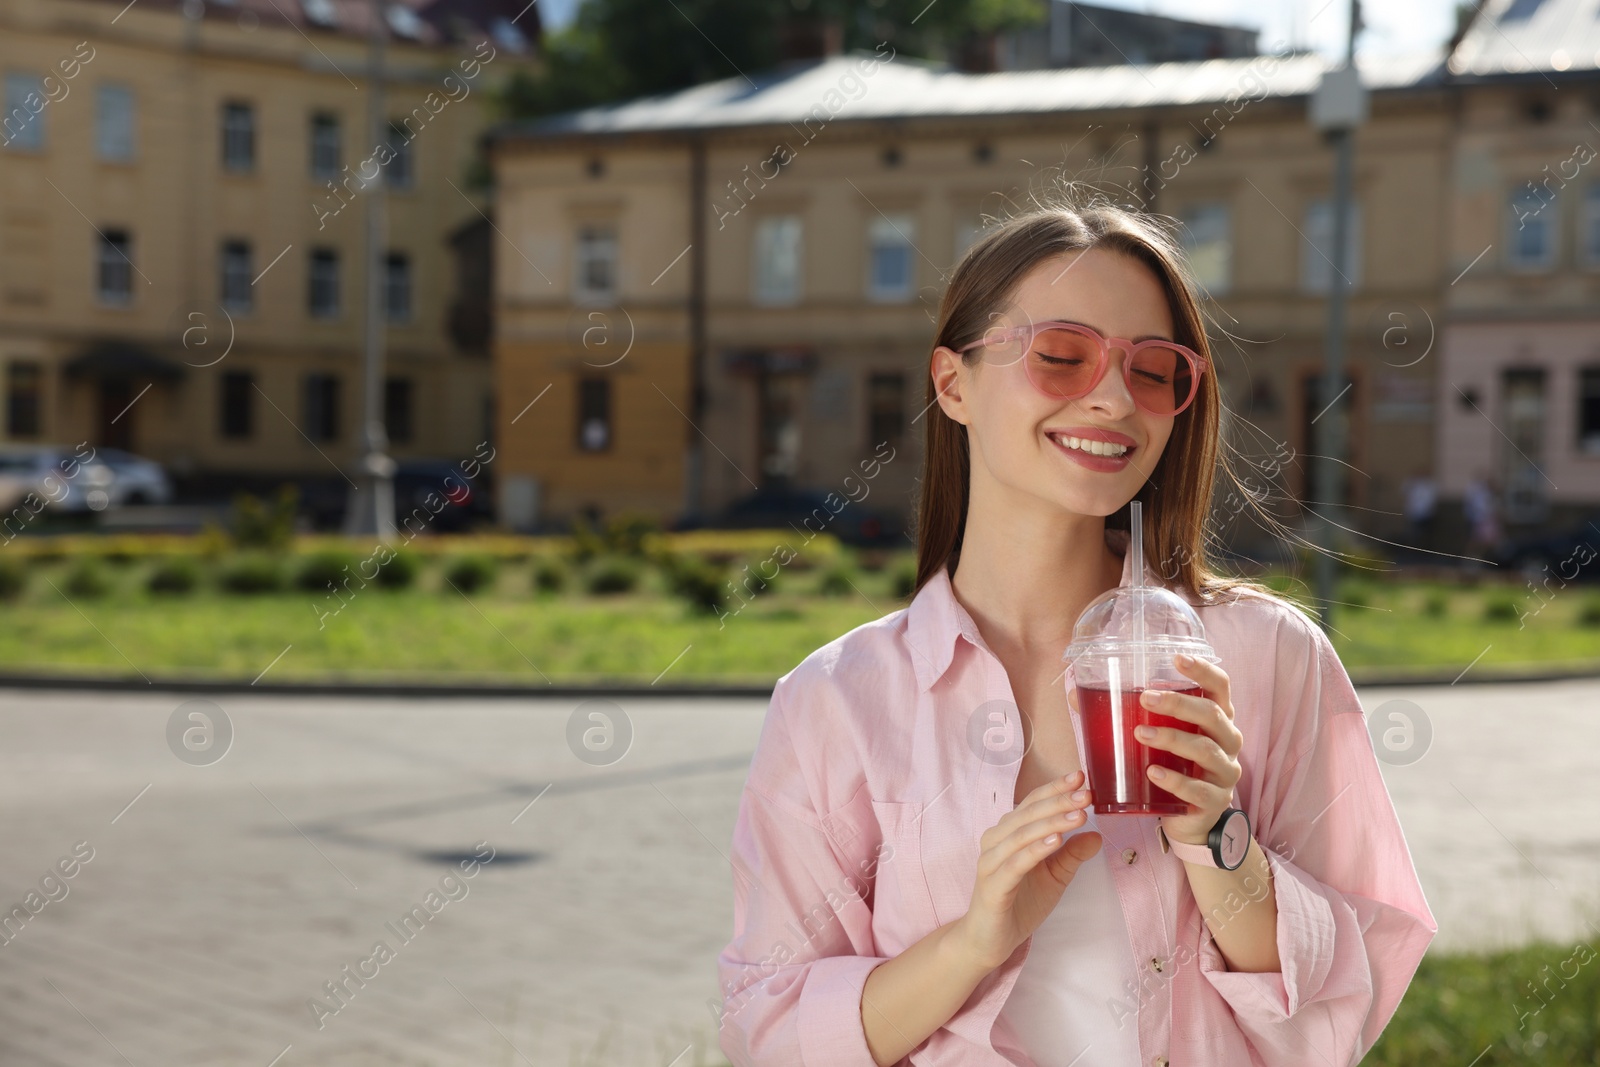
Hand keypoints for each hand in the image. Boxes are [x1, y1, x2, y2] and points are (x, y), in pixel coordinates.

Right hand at [950, 770, 1102, 972]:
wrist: (989, 940)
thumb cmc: (1019, 903)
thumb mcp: (1054, 877)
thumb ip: (1071, 855)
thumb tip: (1097, 835)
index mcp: (1008, 833)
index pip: (1033, 804)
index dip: (1055, 789)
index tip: (1081, 777)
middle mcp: (995, 841)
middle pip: (1028, 814)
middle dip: (1059, 802)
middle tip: (1086, 793)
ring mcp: (991, 862)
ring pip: (1022, 834)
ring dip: (1051, 822)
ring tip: (1078, 814)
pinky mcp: (992, 885)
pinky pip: (1015, 863)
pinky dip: (1036, 849)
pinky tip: (1056, 841)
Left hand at [1134, 654, 1243, 847]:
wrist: (1188, 819)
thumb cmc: (1171, 766)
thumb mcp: (1155, 737)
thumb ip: (1124, 715)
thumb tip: (1076, 694)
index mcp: (1216, 719)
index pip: (1220, 687)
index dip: (1203, 670)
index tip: (1177, 658)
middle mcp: (1228, 742)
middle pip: (1212, 715)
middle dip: (1178, 704)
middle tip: (1145, 698)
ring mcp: (1225, 773)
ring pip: (1205, 750)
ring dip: (1171, 738)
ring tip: (1140, 734)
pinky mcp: (1215, 801)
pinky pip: (1198, 790)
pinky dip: (1174, 780)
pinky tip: (1152, 772)